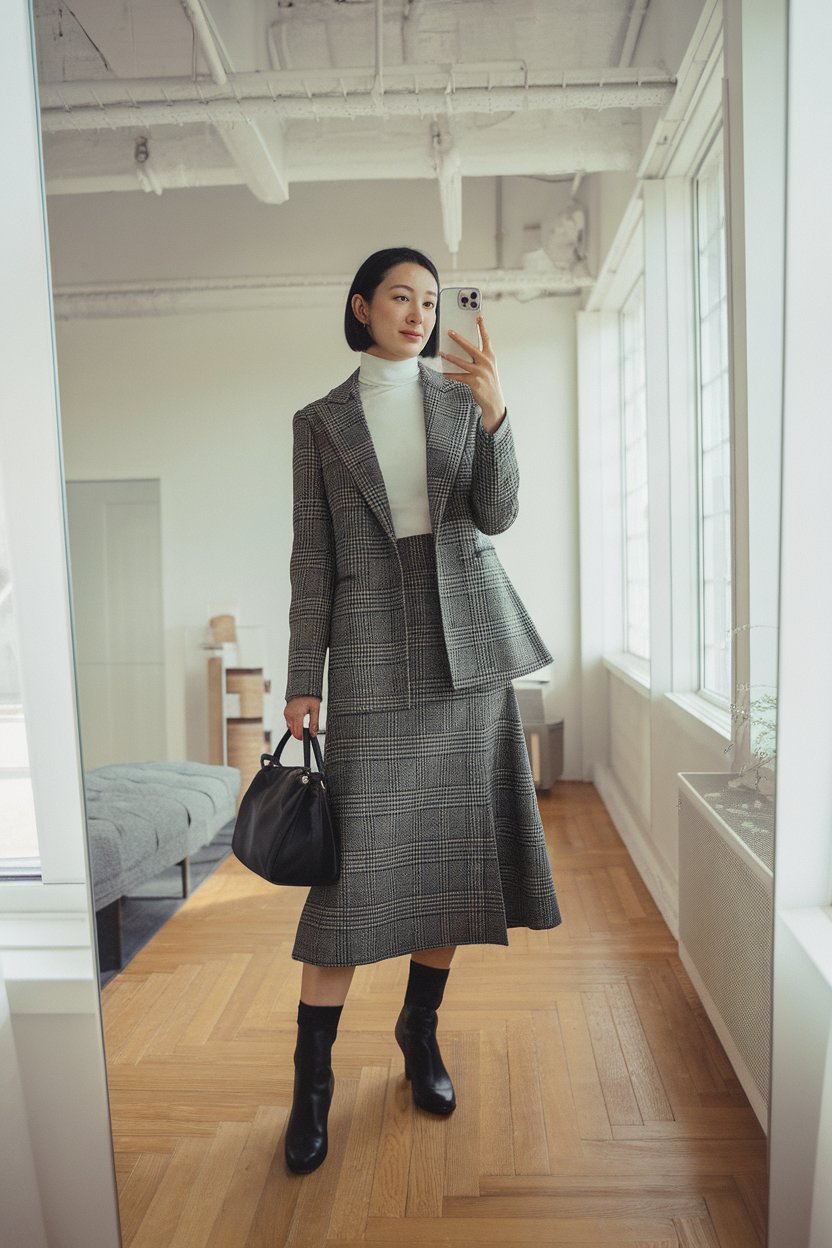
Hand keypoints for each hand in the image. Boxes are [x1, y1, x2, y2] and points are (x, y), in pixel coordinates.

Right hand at [284, 696, 320, 739]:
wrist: (303, 687)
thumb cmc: (309, 697)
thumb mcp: (315, 710)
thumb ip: (314, 723)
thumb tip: (313, 734)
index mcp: (297, 715)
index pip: (297, 732)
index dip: (302, 737)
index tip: (307, 737)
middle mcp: (290, 715)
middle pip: (293, 731)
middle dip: (300, 733)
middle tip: (308, 730)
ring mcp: (286, 714)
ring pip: (290, 728)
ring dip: (297, 728)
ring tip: (304, 722)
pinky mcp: (285, 713)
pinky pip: (289, 722)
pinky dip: (294, 723)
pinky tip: (299, 719)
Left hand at [440, 313, 506, 433]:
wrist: (495, 402)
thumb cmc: (488, 382)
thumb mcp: (488, 367)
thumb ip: (478, 358)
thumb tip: (462, 350)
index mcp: (490, 356)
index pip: (486, 338)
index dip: (482, 326)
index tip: (478, 315)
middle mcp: (486, 362)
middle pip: (471, 347)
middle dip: (459, 338)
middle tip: (450, 331)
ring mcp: (481, 372)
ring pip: (462, 362)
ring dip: (450, 357)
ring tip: (441, 353)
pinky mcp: (475, 382)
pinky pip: (459, 376)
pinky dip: (450, 375)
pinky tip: (443, 373)